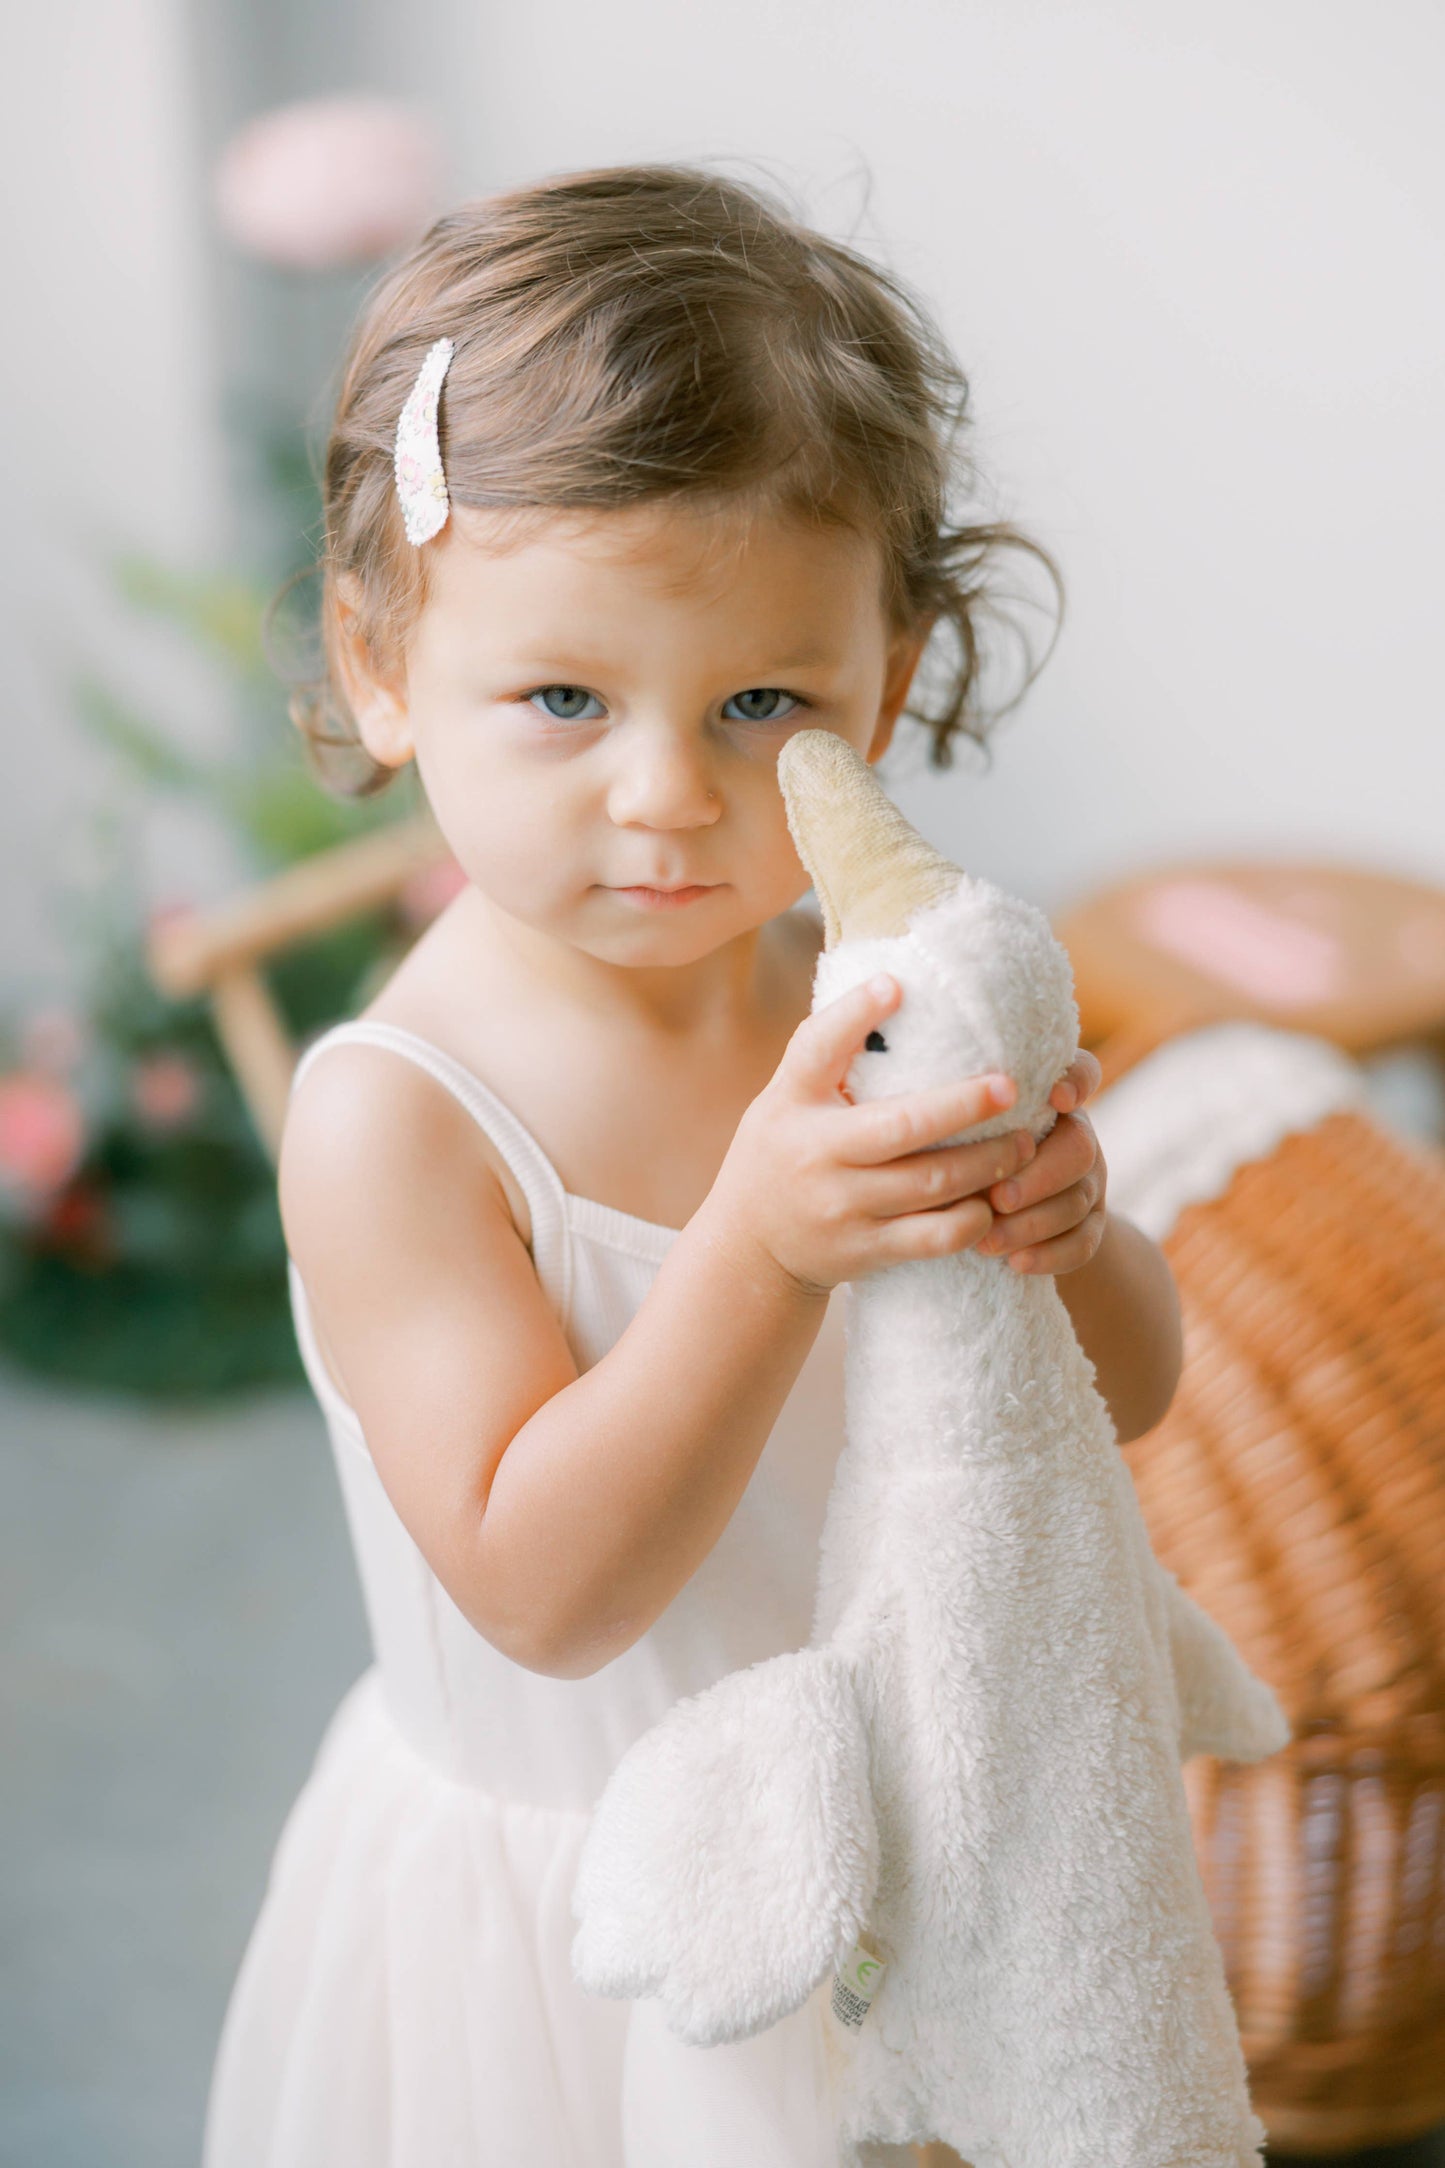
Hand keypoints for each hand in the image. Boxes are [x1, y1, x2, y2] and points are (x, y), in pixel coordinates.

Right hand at [711, 974, 1038, 1298]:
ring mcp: (842, 1207)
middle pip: (902, 1126)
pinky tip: (993, 1201)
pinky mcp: (866, 1250)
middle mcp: (816, 1153)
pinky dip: (973, 1219)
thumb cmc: (785, 1150)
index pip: (817, 1049)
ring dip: (987, 1162)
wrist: (750, 1247)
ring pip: (931, 1184)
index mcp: (794, 1102)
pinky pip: (934, 1238)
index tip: (897, 985)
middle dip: (966, 1105)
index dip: (855, 1014)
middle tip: (1011, 1088)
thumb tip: (893, 984)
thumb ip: (828, 1052)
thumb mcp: (787, 1097)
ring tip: (1024, 1145)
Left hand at [975, 1049, 1107, 1274]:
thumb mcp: (955, 1131)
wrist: (988, 1217)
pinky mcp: (1091, 1225)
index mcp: (1047, 1098)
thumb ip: (954, 1116)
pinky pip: (1085, 1242)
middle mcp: (1075, 1133)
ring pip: (1079, 1199)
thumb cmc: (954, 1156)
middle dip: (1037, 1176)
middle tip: (996, 1198)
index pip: (1082, 1071)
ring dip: (1033, 1222)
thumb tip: (918, 1110)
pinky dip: (1051, 1255)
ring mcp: (1088, 1181)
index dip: (1076, 1082)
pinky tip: (1017, 1263)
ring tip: (988, 1240)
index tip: (1055, 1099)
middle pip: (1080, 1147)